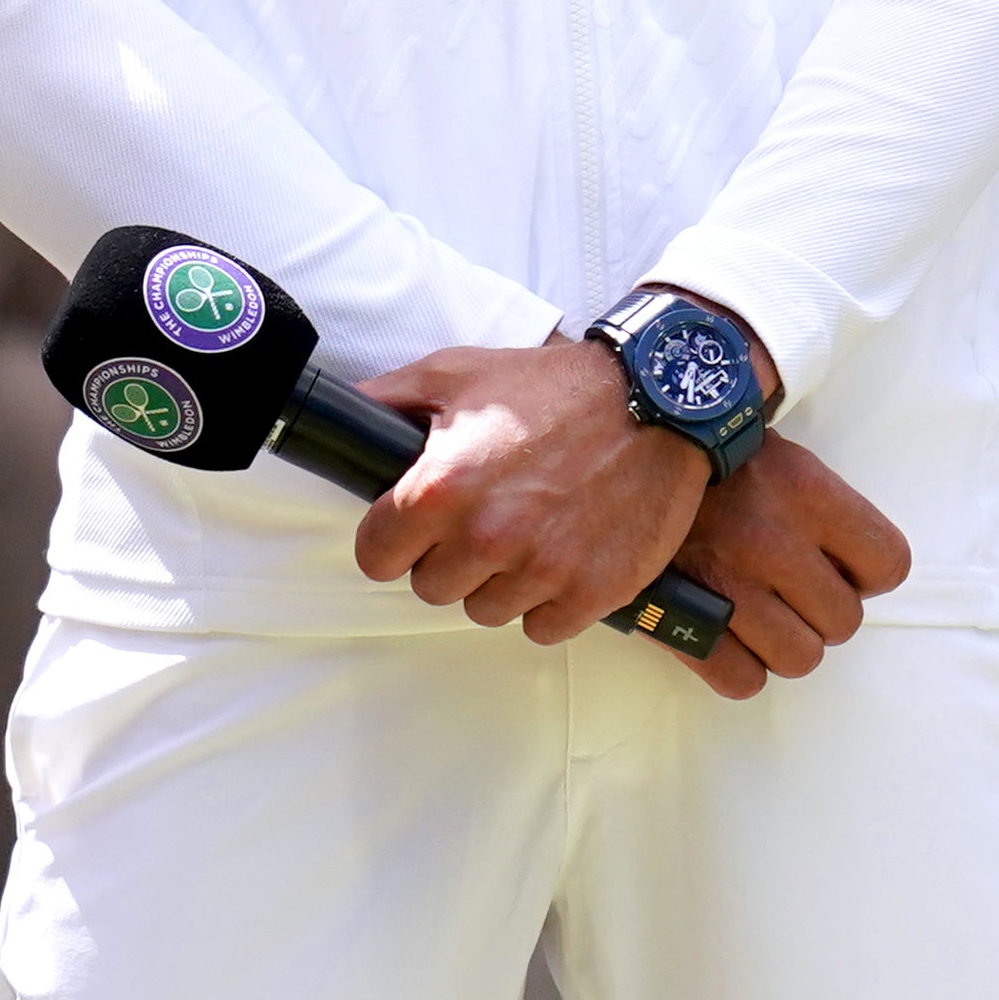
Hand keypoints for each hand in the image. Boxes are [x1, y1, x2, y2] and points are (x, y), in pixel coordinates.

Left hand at [350, 338, 710, 650]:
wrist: (662, 395)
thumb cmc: (556, 384)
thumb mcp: (458, 372)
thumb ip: (385, 399)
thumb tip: (336, 421)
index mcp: (441, 489)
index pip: (375, 557)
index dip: (394, 538)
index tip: (419, 525)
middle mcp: (487, 537)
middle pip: (432, 588)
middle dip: (451, 557)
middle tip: (488, 516)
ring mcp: (542, 570)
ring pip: (486, 610)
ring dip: (502, 580)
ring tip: (533, 529)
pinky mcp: (592, 592)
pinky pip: (543, 627)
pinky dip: (551, 599)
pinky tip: (566, 552)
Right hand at [665, 435, 909, 699]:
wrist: (622, 453)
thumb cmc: (707, 456)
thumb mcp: (780, 456)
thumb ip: (823, 507)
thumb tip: (856, 561)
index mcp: (808, 492)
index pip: (887, 563)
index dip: (869, 573)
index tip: (846, 567)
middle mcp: (773, 541)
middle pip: (844, 621)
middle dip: (824, 612)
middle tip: (794, 590)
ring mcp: (727, 586)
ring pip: (800, 658)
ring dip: (786, 643)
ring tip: (761, 613)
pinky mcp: (681, 622)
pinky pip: (741, 679)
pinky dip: (739, 667)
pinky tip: (727, 635)